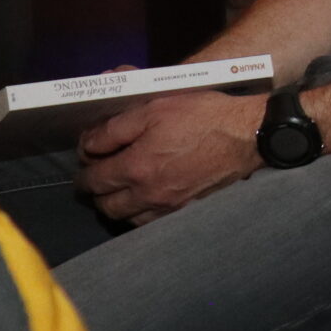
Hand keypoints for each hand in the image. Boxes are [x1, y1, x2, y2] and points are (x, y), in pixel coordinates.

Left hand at [73, 90, 269, 223]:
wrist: (247, 135)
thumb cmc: (202, 116)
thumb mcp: (154, 108)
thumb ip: (114, 128)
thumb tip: (89, 145)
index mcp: (135, 167)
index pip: (92, 179)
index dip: (83, 168)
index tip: (87, 158)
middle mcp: (148, 193)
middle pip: (104, 205)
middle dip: (95, 191)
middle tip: (99, 175)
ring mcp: (167, 206)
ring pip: (126, 218)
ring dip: (116, 204)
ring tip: (120, 187)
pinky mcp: (185, 210)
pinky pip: (149, 222)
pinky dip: (139, 212)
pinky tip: (144, 197)